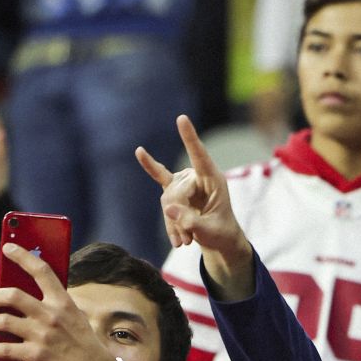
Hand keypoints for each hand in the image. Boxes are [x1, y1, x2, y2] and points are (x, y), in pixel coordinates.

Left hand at [0, 243, 115, 360]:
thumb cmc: (81, 341)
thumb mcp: (74, 316)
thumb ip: (53, 304)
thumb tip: (22, 294)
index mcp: (63, 302)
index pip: (42, 271)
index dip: (22, 256)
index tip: (8, 247)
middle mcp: (51, 316)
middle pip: (11, 295)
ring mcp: (42, 336)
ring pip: (0, 321)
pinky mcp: (34, 356)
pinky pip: (1, 348)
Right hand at [137, 115, 253, 299]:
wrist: (218, 239)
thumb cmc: (220, 233)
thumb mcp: (210, 232)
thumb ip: (192, 222)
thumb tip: (169, 209)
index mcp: (214, 180)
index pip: (200, 156)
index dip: (189, 138)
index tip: (181, 119)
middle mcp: (198, 176)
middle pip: (175, 192)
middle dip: (178, 219)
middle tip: (186, 241)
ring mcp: (185, 181)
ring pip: (166, 200)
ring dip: (171, 224)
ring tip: (183, 242)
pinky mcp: (174, 189)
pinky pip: (159, 176)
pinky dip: (150, 165)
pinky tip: (139, 151)